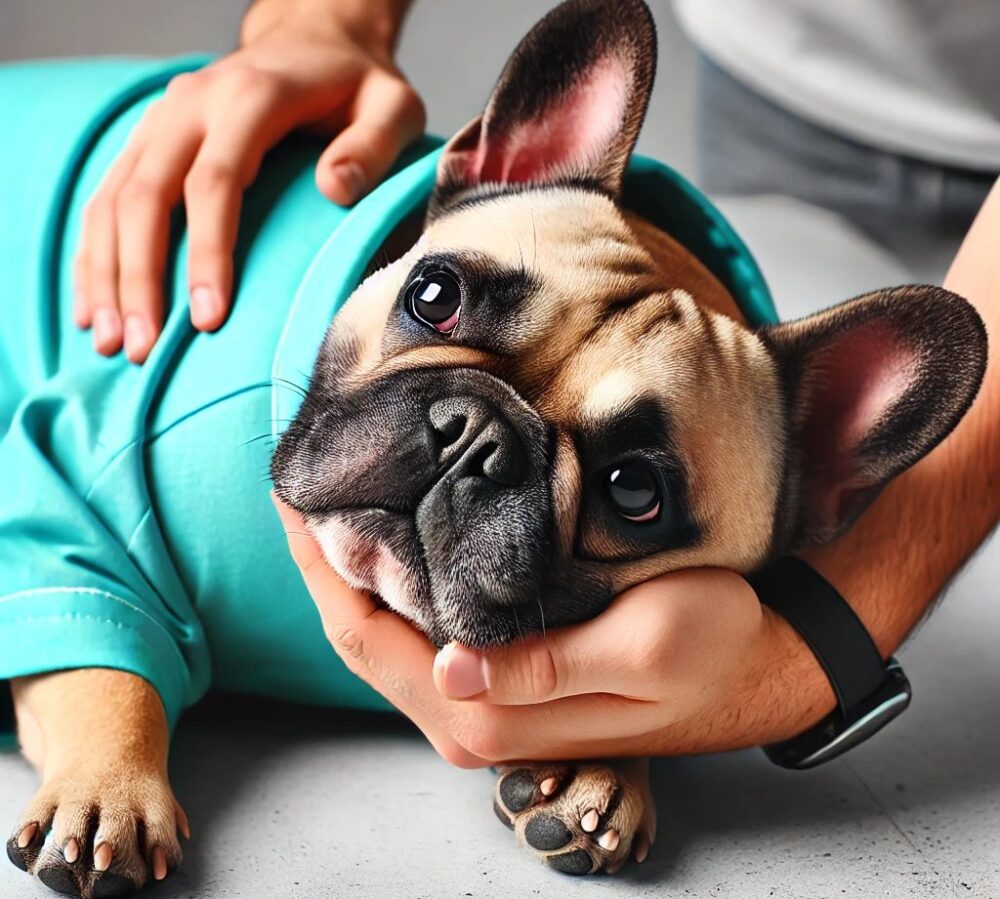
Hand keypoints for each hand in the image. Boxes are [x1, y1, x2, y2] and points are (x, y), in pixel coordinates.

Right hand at [76, 0, 423, 362]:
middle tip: (143, 348)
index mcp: (251, 98)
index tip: (207, 318)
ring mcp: (162, 120)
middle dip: (139, 277)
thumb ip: (371, 146)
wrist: (312, 40)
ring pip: (112, 199)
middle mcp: (192, 104)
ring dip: (105, 273)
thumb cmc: (356, 84)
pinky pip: (105, 197)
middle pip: (145, 194)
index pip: (214, 181)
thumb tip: (334, 190)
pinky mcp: (148, 139)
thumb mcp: (390, 104)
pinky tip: (93, 306)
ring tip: (111, 341)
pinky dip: (94, 253)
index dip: (207, 252)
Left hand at [273, 497, 792, 766]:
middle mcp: (471, 713)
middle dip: (320, 562)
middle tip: (299, 480)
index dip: (320, 567)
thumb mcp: (645, 648)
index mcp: (492, 713)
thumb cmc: (710, 647)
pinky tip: (387, 534)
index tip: (292, 494)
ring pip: (383, 634)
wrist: (751, 665)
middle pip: (360, 635)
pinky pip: (418, 631)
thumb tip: (448, 665)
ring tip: (329, 497)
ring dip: (349, 570)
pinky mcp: (500, 674)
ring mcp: (481, 695)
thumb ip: (546, 667)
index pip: (368, 638)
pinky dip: (389, 581)